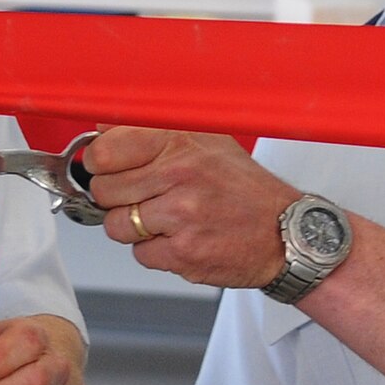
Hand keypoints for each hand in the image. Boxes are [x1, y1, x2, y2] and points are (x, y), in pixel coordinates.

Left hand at [81, 127, 296, 289]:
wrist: (284, 232)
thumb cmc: (243, 188)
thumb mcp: (205, 141)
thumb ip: (151, 131)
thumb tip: (102, 130)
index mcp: (180, 142)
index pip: (104, 151)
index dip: (100, 163)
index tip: (108, 168)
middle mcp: (180, 174)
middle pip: (104, 190)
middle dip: (117, 198)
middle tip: (145, 197)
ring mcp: (181, 215)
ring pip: (116, 226)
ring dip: (133, 228)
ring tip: (165, 219)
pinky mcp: (183, 252)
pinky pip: (140, 254)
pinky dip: (155, 251)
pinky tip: (180, 238)